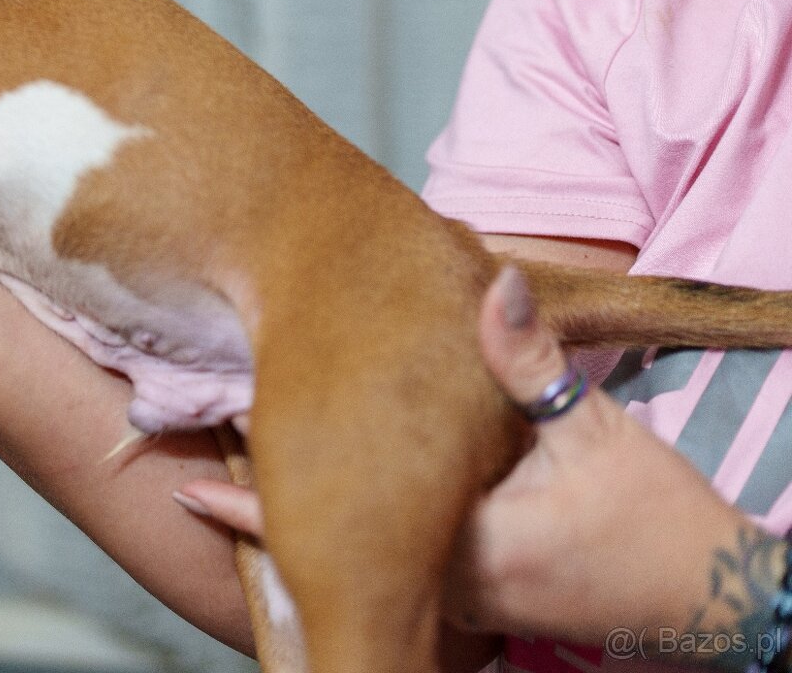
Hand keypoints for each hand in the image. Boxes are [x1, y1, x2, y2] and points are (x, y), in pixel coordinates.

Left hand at [174, 266, 765, 647]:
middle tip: (183, 454)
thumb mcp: (590, 430)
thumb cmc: (648, 516)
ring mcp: (455, 597)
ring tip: (222, 462)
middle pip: (329, 544)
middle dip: (260, 502)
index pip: (338, 530)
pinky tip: (302, 488)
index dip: (257, 502)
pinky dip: (336, 526)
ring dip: (293, 513)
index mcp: (467, 546)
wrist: (695, 588)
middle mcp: (449, 582)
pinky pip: (381, 561)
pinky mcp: (466, 594)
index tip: (190, 478)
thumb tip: (494, 280)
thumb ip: (530, 360)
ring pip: (349, 553)